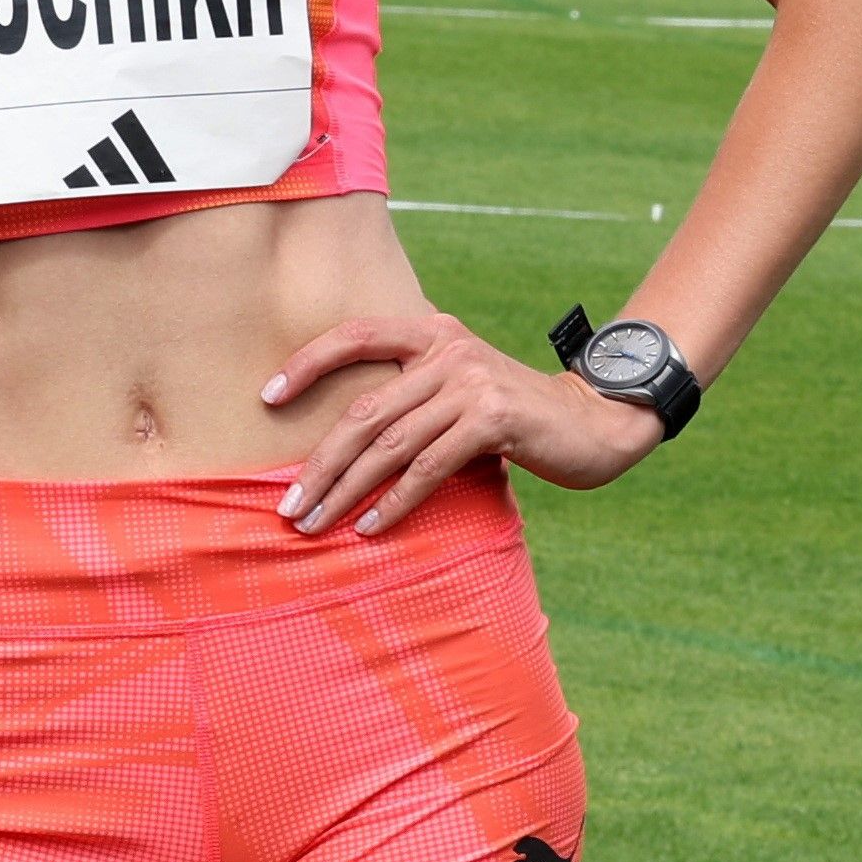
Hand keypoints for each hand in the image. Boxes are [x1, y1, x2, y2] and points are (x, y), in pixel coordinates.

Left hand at [263, 310, 664, 536]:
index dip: (307, 364)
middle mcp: (448, 351)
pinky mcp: (493, 420)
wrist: (595, 422)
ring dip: (346, 491)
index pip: (355, 335)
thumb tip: (343, 434)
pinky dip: (395, 502)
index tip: (266, 398)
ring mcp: (471, 383)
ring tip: (315, 524)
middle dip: (319, 463)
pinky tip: (371, 528)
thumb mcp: (461, 385)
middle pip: (364, 411)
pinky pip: (428, 468)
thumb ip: (414, 391)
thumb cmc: (515, 414)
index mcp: (433, 333)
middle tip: (288, 505)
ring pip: (389, 445)